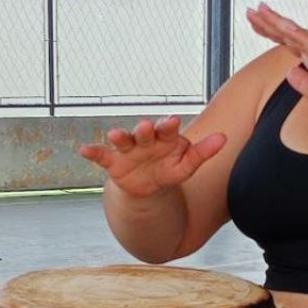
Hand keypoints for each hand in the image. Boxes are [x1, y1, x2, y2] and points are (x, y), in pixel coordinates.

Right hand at [78, 116, 226, 197]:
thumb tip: (224, 137)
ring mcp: (128, 150)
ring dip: (118, 136)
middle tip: (146, 127)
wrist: (149, 185)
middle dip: (144, 130)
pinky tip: (82, 150)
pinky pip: (102, 156)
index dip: (169, 126)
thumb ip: (203, 152)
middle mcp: (145, 140)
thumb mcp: (187, 165)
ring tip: (114, 134)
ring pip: (123, 140)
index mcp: (165, 138)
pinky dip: (92, 152)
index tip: (173, 121)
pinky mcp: (114, 162)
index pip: (167, 130)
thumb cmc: (170, 169)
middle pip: (144, 133)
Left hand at [246, 3, 307, 141]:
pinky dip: (299, 35)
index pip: (290, 43)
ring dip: (278, 23)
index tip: (257, 23)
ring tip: (260, 11)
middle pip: (290, 35)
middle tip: (251, 11)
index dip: (272, 32)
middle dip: (269, 23)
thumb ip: (304, 83)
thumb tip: (291, 72)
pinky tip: (285, 27)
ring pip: (298, 35)